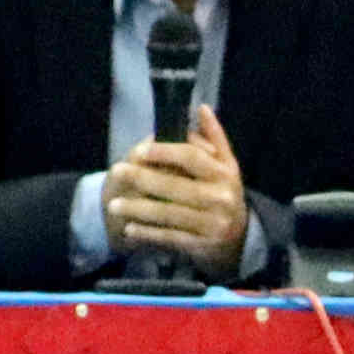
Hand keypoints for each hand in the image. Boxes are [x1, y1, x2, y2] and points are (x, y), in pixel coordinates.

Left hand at [106, 109, 247, 270]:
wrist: (239, 237)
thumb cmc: (224, 192)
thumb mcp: (226, 165)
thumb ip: (214, 137)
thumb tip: (202, 108)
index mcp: (224, 174)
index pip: (192, 158)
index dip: (165, 152)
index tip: (140, 150)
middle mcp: (220, 198)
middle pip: (175, 186)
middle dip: (143, 179)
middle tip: (116, 172)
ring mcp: (211, 224)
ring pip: (168, 214)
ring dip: (138, 210)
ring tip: (113, 205)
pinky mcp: (201, 245)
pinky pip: (169, 237)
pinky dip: (148, 233)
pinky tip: (129, 228)